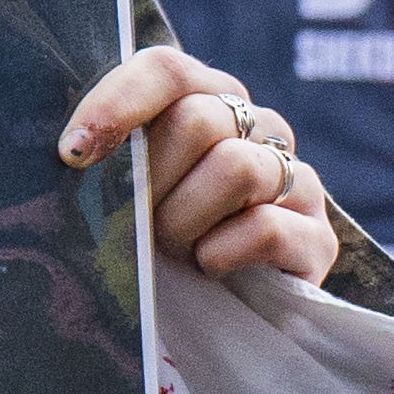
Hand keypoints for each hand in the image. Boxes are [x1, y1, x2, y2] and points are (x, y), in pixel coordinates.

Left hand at [63, 47, 342, 286]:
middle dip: (155, 181)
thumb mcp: (122, 191)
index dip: (120, 103)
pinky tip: (210, 267)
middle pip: (199, 119)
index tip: (74, 153)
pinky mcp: (318, 237)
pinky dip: (220, 254)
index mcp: (210, 100)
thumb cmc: (150, 246)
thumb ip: (110, 155)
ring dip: (185, 220)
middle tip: (139, 223)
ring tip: (174, 249)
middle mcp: (261, 128)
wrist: (202, 324)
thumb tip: (76, 148)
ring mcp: (297, 180)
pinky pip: (264, 227)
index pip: (169, 70)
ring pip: (237, 167)